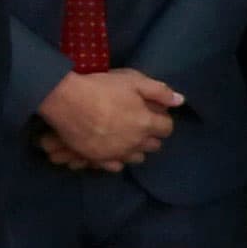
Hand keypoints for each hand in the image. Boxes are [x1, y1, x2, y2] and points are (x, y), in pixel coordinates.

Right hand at [36, 69, 178, 169]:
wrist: (66, 100)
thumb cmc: (102, 87)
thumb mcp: (134, 81)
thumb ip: (160, 92)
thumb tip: (181, 101)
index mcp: (147, 123)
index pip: (167, 128)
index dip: (162, 120)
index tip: (153, 113)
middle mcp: (135, 142)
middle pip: (154, 145)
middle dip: (151, 135)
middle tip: (140, 123)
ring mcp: (117, 153)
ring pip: (137, 157)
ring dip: (136, 148)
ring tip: (126, 136)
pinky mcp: (98, 159)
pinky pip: (116, 166)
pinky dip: (117, 159)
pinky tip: (112, 148)